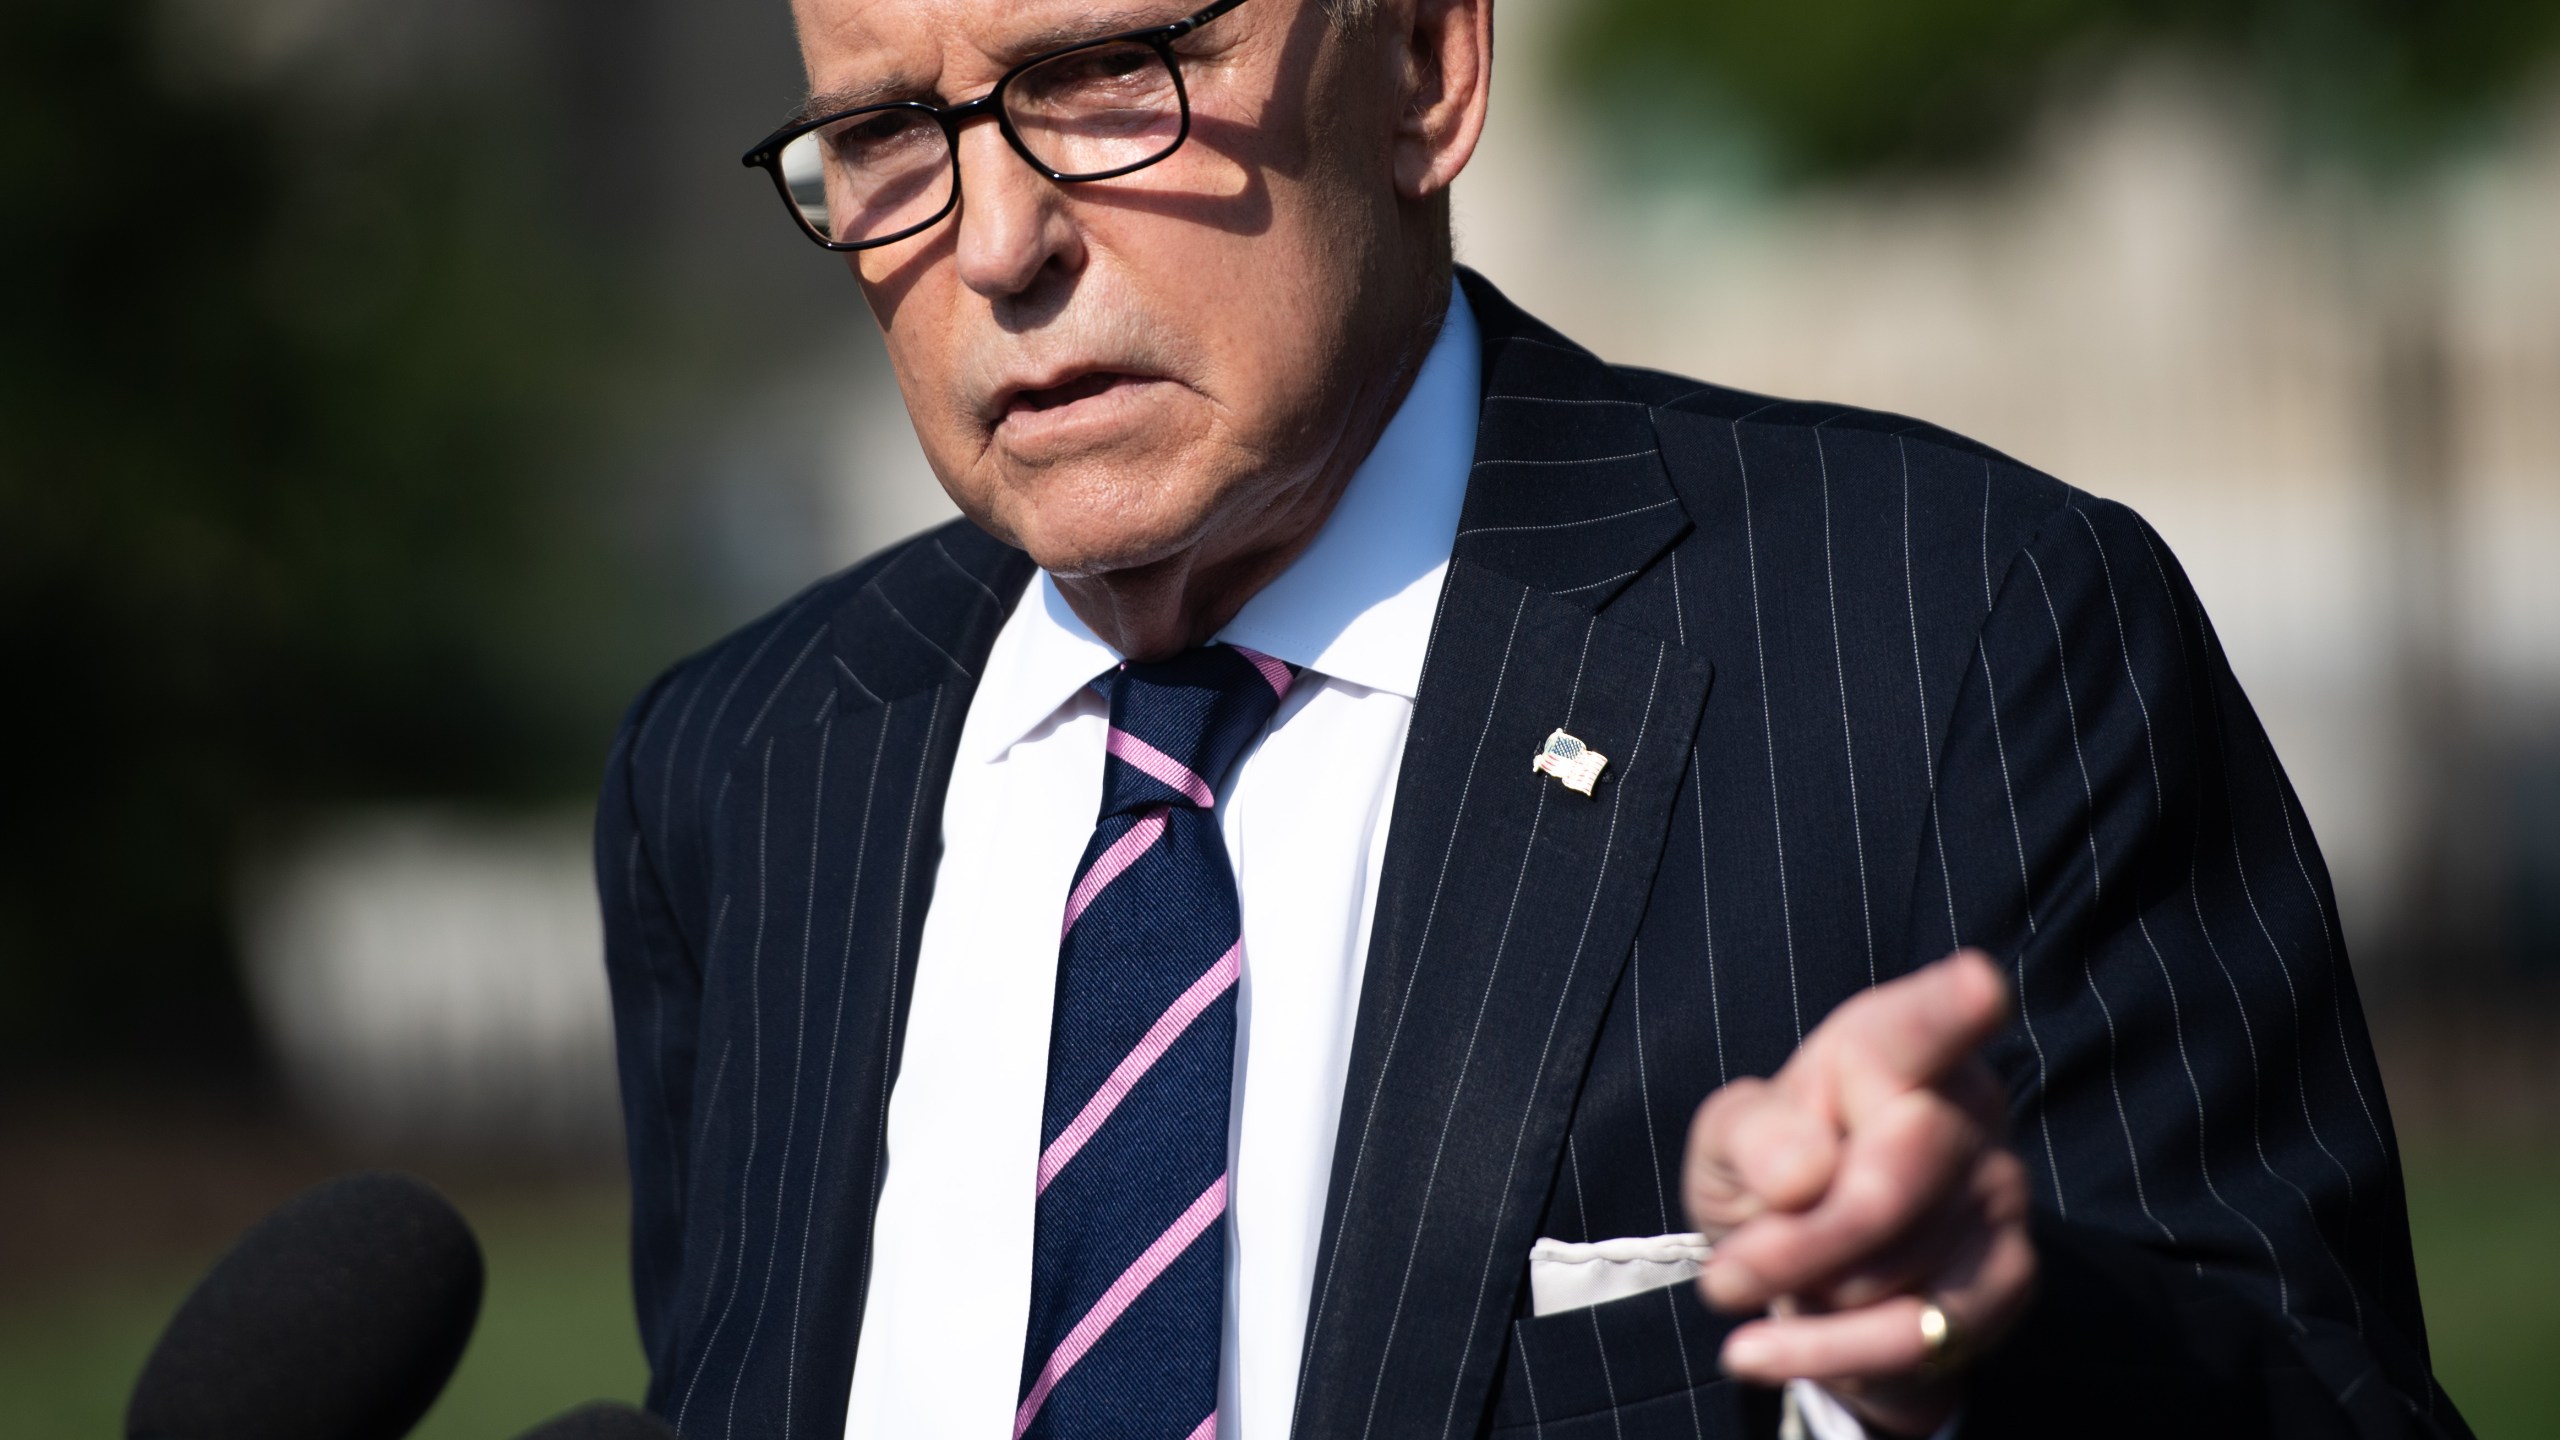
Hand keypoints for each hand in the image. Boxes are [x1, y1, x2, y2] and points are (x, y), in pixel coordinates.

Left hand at [1681, 950, 2036, 1437]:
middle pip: (1888, 1184)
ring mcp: (2000, 1190)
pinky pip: (1913, 1336)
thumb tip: (1803, 1172)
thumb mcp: (1726, 1146)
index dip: (1947, 1010)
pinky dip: (1826, 1352)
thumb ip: (1750, 1136)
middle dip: (1796, 1246)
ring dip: (1808, 1295)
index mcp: (1887, 1048)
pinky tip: (1760, 1352)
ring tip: (1782, 1281)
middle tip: (1724, 1278)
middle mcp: (1964, 1107)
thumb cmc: (1770, 1174)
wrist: (1809, 1278)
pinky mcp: (2010, 1277)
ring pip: (1890, 1271)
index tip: (1978, 988)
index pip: (1918, 1028)